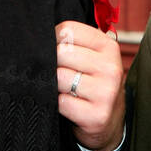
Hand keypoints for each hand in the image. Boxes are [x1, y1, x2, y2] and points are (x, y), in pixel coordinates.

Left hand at [55, 20, 124, 150]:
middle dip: (55, 64)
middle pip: (62, 53)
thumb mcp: (93, 56)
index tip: (59, 51)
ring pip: (59, 77)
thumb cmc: (93, 83)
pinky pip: (61, 102)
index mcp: (108, 46)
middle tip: (63, 74)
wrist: (110, 121)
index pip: (68, 30)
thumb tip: (40, 35)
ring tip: (67, 90)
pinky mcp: (97, 115)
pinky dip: (59, 105)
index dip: (55, 40)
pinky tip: (70, 105)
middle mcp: (110, 67)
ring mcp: (105, 92)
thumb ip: (74, 42)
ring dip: (56, 86)